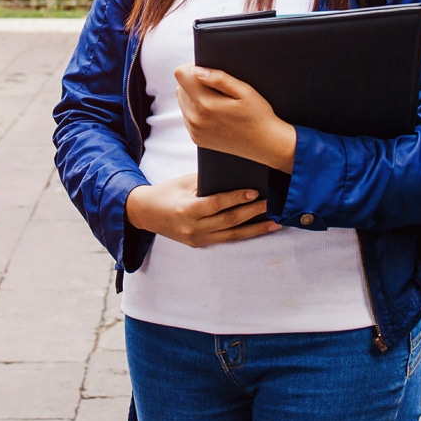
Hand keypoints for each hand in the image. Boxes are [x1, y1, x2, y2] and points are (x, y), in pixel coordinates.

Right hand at [125, 174, 280, 247]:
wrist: (145, 214)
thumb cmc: (166, 192)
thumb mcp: (183, 182)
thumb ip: (206, 182)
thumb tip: (235, 176)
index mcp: (186, 210)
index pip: (216, 204)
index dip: (236, 198)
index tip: (254, 192)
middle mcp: (192, 228)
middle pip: (228, 221)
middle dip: (252, 213)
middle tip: (272, 205)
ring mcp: (196, 239)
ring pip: (231, 235)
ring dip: (255, 229)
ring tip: (274, 222)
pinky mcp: (200, 244)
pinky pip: (225, 239)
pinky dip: (243, 233)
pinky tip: (258, 228)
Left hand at [174, 64, 295, 172]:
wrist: (265, 144)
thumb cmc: (258, 116)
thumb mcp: (244, 91)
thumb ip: (219, 78)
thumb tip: (197, 70)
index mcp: (205, 104)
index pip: (181, 75)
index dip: (193, 68)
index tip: (208, 72)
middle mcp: (195, 118)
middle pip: (180, 87)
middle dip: (194, 83)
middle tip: (218, 89)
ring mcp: (194, 130)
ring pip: (183, 101)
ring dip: (195, 97)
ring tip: (218, 102)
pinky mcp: (196, 138)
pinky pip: (188, 116)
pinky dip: (198, 111)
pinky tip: (216, 114)